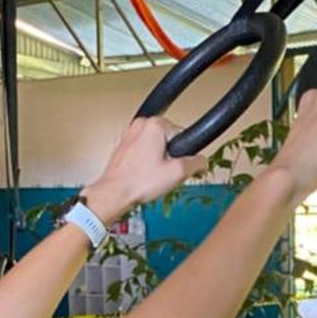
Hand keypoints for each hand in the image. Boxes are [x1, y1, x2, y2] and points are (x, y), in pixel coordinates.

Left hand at [82, 115, 200, 224]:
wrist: (113, 193)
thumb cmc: (138, 182)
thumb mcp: (177, 173)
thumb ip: (196, 163)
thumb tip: (202, 161)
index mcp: (155, 124)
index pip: (183, 135)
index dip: (185, 155)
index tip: (180, 168)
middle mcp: (141, 124)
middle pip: (169, 140)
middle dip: (172, 157)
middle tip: (165, 173)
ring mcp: (130, 134)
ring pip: (156, 146)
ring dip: (159, 160)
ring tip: (152, 175)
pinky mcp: (124, 145)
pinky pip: (143, 150)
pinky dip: (146, 162)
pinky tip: (144, 175)